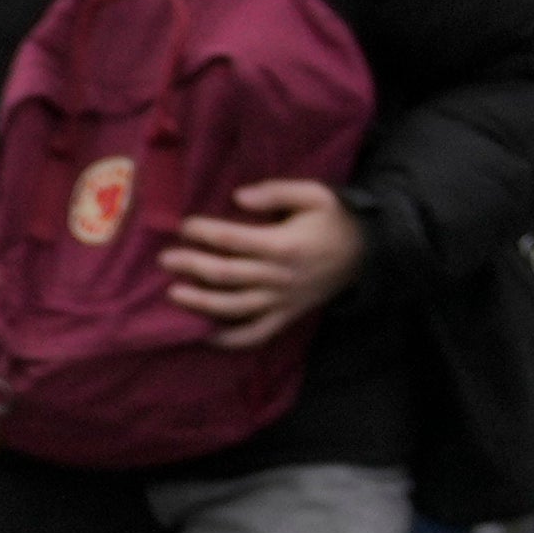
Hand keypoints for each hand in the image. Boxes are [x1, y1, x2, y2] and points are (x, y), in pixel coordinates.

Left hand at [161, 178, 367, 349]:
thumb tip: (239, 197)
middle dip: (191, 266)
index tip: (184, 225)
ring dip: (201, 303)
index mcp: (283, 245)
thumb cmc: (336, 219)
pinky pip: (256, 334)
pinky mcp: (287, 316)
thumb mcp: (314, 194)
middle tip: (164, 259)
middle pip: (226, 274)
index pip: (233, 241)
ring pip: (234, 307)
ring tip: (173, 294)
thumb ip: (276, 193)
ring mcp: (282, 301)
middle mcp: (279, 277)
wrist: (369, 253)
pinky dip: (230, 340)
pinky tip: (205, 336)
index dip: (204, 233)